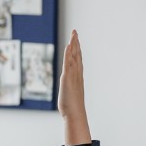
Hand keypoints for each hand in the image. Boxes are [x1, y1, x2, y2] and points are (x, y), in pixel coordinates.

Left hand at [58, 30, 88, 144]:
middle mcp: (76, 74)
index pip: (77, 60)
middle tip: (75, 32)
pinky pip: (68, 63)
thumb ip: (70, 90)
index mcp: (77, 77)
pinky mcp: (67, 78)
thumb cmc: (72, 107)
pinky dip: (68, 54)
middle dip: (76, 43)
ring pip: (74, 56)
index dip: (77, 50)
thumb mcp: (71, 95)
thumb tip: (69, 92)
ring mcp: (73, 75)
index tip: (76, 41)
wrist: (75, 114)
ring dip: (73, 44)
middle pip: (77, 55)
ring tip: (73, 34)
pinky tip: (68, 46)